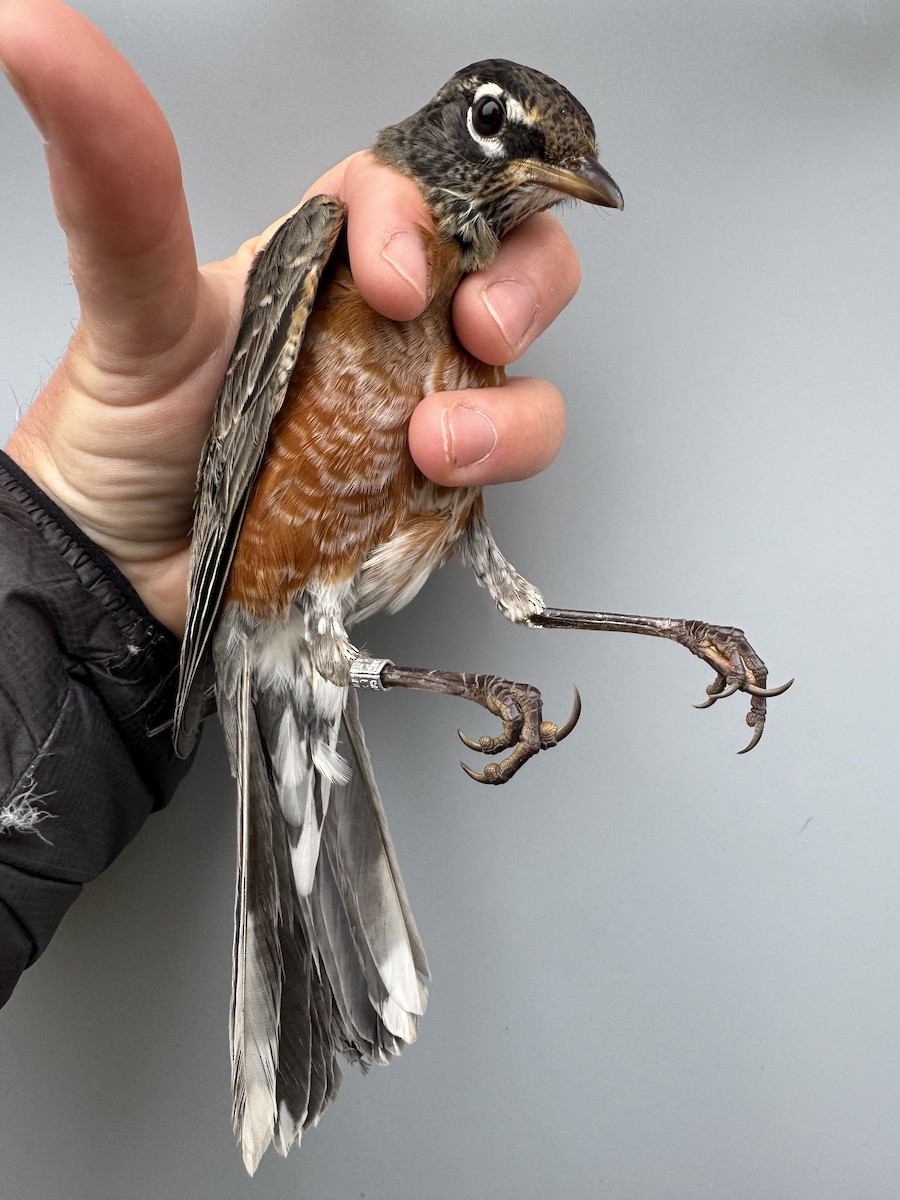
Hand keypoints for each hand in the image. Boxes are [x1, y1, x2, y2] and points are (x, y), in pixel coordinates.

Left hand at [0, 0, 580, 634]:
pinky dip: (499, 461)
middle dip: (523, 284)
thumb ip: (121, 192)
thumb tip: (42, 39)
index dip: (430, 217)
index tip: (395, 277)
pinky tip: (432, 478)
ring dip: (507, 403)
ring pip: (523, 368)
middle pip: (507, 259)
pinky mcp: (433, 483)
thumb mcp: (132, 307)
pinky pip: (510, 456)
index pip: (418, 191)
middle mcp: (386, 326)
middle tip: (476, 327)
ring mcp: (417, 404)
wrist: (123, 567)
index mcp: (325, 261)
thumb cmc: (124, 435)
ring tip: (432, 444)